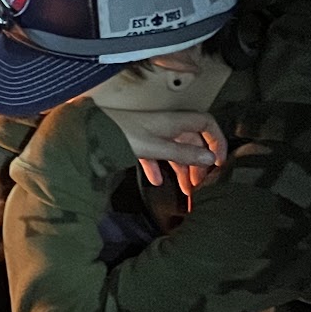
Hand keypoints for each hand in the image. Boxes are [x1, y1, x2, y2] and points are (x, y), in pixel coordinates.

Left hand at [97, 107, 227, 196]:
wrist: (91, 132)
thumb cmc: (121, 134)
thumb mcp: (157, 147)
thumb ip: (183, 153)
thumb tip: (209, 158)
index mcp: (174, 122)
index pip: (206, 124)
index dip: (217, 140)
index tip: (219, 161)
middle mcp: (166, 125)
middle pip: (192, 142)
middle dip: (199, 163)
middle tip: (200, 183)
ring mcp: (152, 133)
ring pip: (175, 150)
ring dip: (182, 169)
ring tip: (185, 189)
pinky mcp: (138, 141)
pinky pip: (155, 154)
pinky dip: (158, 168)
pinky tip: (156, 181)